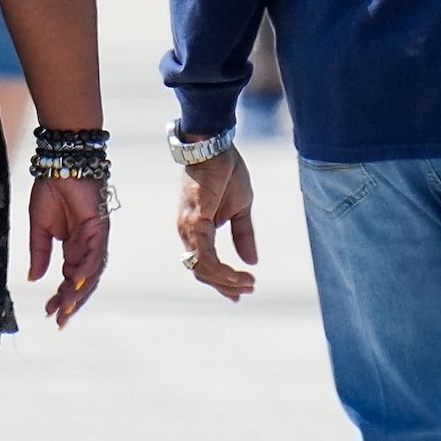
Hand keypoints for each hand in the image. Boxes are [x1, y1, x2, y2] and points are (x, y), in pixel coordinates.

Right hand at [28, 177, 108, 325]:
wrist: (60, 166)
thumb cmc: (51, 191)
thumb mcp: (39, 229)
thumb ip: (39, 254)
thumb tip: (34, 277)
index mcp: (73, 247)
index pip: (69, 278)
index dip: (61, 296)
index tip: (50, 312)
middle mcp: (86, 246)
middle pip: (83, 280)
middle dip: (72, 301)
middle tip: (60, 320)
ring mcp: (94, 238)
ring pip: (91, 272)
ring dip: (79, 290)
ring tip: (66, 307)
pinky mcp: (99, 228)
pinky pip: (95, 253)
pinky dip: (86, 269)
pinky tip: (76, 282)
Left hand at [176, 145, 256, 300]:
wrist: (215, 148)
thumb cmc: (225, 173)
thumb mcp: (241, 209)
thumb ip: (243, 234)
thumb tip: (252, 261)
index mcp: (197, 231)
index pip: (204, 265)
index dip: (222, 282)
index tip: (241, 293)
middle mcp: (188, 233)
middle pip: (201, 272)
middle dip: (225, 286)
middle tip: (247, 291)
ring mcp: (189, 229)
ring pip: (202, 269)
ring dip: (226, 281)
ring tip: (248, 284)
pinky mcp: (195, 222)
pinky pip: (205, 256)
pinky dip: (222, 270)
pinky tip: (241, 274)